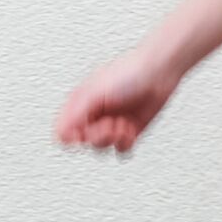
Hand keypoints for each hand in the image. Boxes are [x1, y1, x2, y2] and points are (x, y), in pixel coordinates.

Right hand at [53, 44, 181, 155]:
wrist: (159, 73)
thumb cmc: (129, 73)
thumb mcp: (95, 92)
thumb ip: (76, 114)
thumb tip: (62, 134)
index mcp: (81, 102)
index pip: (64, 130)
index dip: (73, 135)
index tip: (86, 130)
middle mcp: (94, 114)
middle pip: (84, 141)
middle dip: (99, 135)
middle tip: (110, 122)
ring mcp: (111, 123)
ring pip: (101, 147)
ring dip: (113, 138)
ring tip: (123, 123)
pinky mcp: (128, 130)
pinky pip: (120, 148)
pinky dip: (125, 142)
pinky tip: (131, 128)